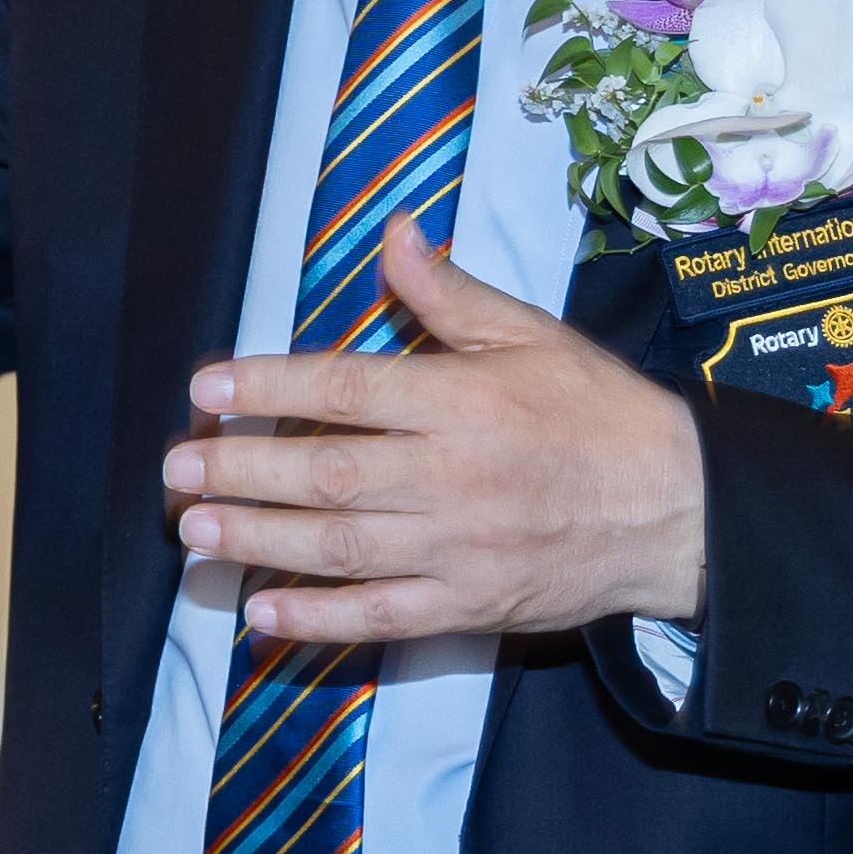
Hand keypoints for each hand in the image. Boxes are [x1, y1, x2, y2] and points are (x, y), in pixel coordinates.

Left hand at [163, 216, 706, 641]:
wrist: (676, 510)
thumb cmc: (600, 414)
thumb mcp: (533, 335)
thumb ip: (450, 294)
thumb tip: (394, 233)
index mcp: (464, 400)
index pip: (348, 389)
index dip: (270, 386)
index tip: (207, 389)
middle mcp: (454, 475)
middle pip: (329, 471)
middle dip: (243, 470)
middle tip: (176, 469)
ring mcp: (459, 548)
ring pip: (342, 546)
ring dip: (260, 540)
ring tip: (195, 531)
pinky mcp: (470, 605)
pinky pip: (381, 616)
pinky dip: (318, 619)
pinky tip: (261, 613)